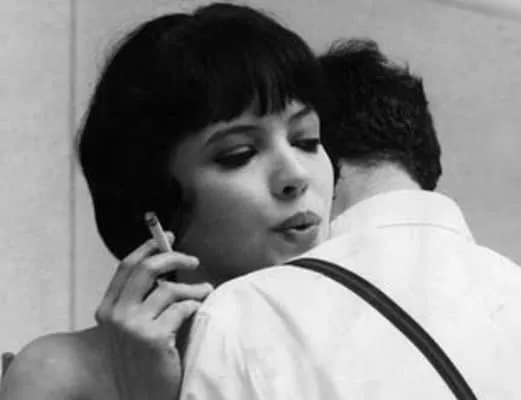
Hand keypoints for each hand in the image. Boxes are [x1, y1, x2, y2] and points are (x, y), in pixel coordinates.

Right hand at [95, 234, 212, 399]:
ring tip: (205, 290)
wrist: (135, 395)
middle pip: (147, 269)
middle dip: (173, 257)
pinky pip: (182, 309)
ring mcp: (134, 326)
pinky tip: (198, 309)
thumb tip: (169, 271)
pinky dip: (194, 305)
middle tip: (192, 260)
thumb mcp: (129, 328)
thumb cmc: (138, 360)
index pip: (126, 266)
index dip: (147, 247)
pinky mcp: (153, 338)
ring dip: (193, 288)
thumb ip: (140, 301)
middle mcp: (117, 315)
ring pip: (169, 289)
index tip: (166, 239)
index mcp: (108, 309)